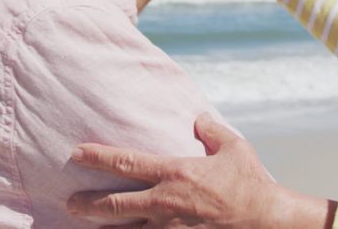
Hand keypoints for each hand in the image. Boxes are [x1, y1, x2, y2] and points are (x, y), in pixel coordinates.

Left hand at [68, 113, 283, 227]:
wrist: (267, 223)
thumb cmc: (251, 185)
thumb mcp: (235, 149)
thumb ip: (212, 131)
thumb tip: (199, 118)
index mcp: (174, 173)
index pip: (126, 162)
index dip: (98, 157)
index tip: (76, 153)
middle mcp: (164, 203)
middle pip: (113, 205)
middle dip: (87, 204)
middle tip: (70, 203)